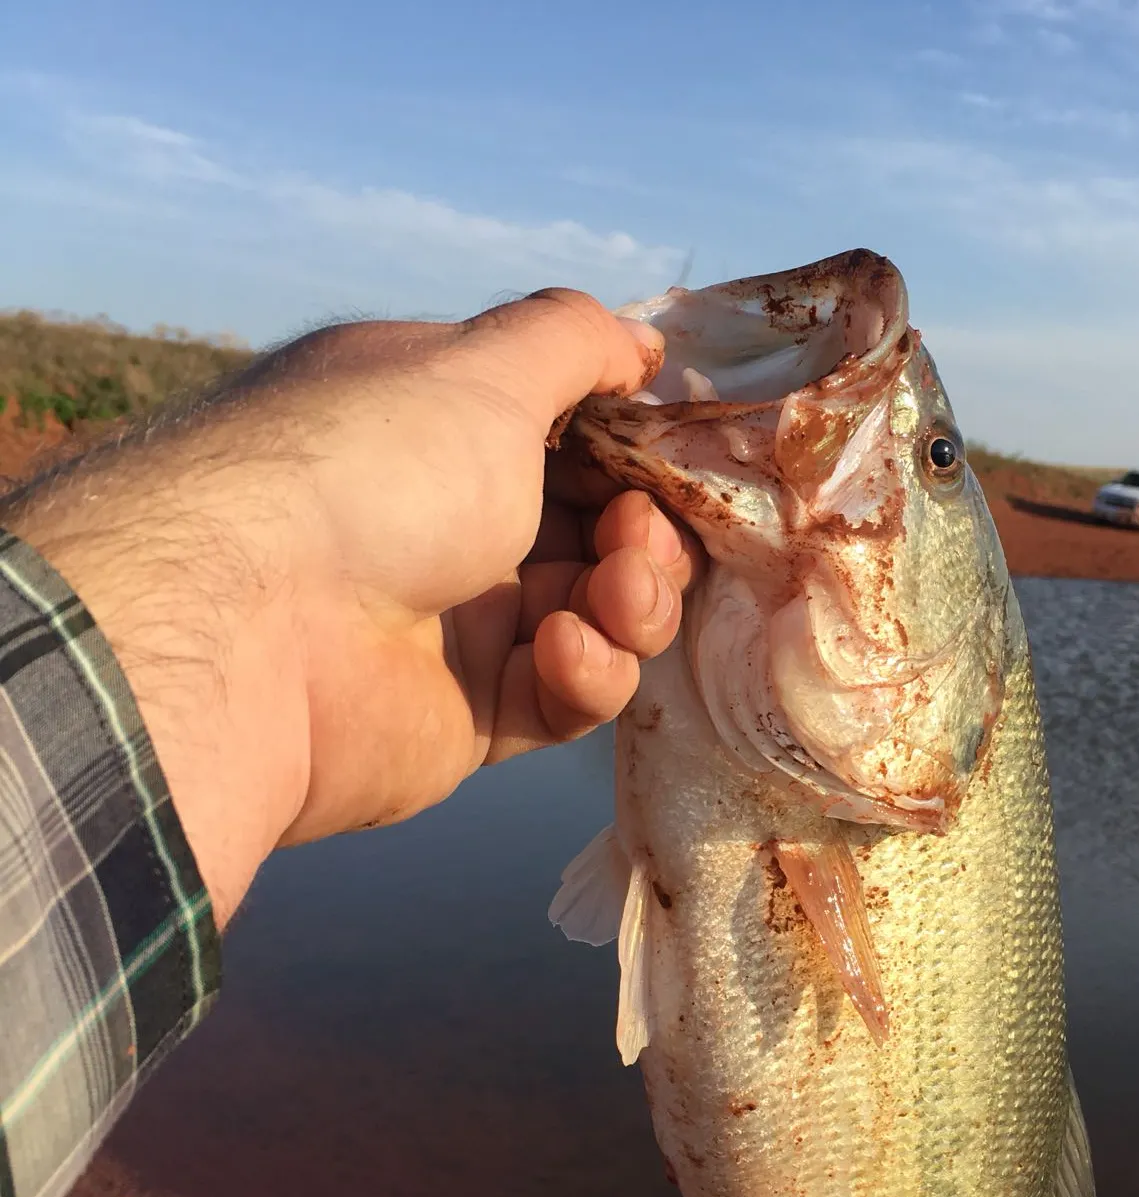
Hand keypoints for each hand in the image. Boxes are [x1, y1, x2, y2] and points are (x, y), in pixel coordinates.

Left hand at [4, 291, 699, 921]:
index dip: (638, 451)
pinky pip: (565, 697)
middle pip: (599, 532)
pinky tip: (559, 651)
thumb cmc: (375, 469)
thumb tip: (643, 342)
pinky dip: (585, 673)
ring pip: (598, 616)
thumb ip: (574, 343)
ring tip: (614, 593)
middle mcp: (452, 522)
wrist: (257, 631)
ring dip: (632, 602)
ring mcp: (462, 625)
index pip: (571, 438)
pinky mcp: (472, 718)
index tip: (686, 457)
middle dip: (644, 532)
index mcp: (442, 430)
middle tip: (638, 534)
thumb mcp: (482, 368)